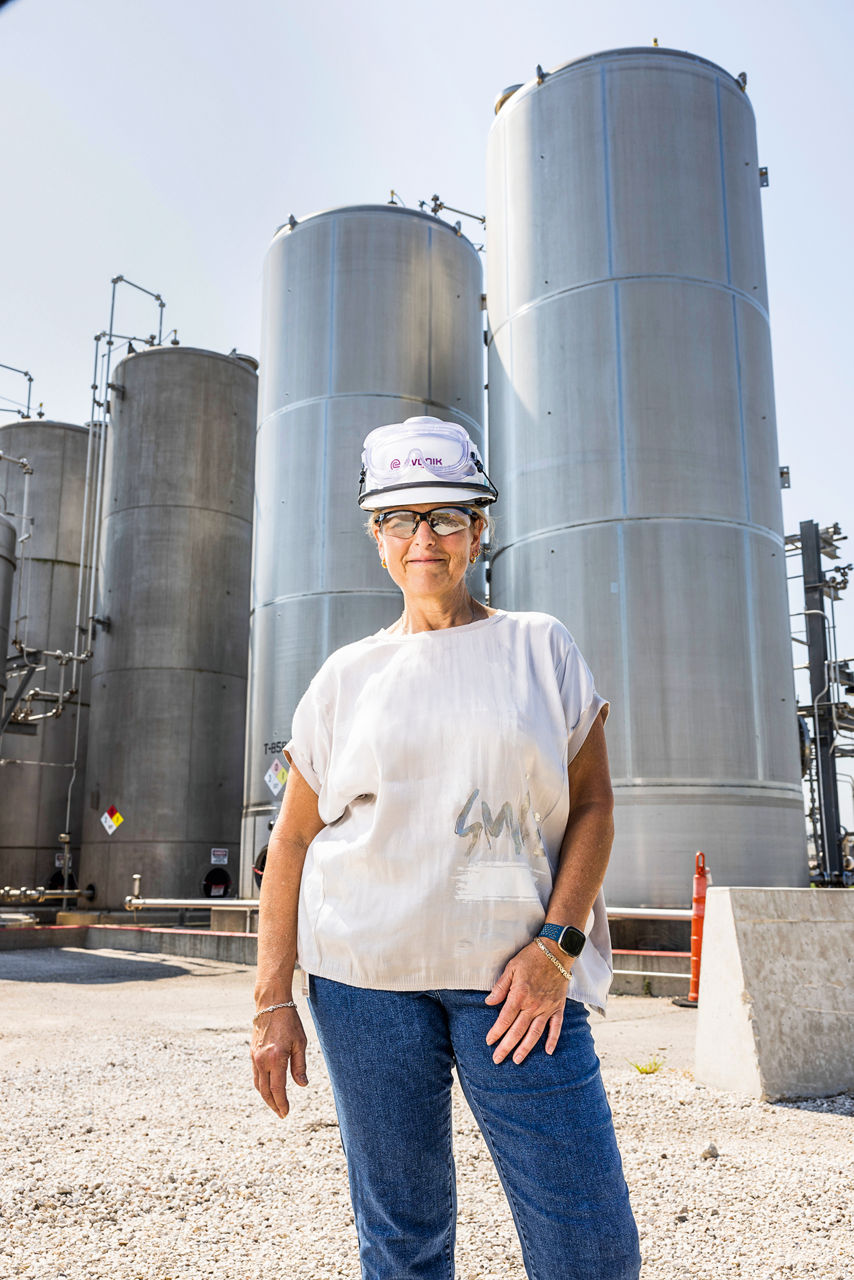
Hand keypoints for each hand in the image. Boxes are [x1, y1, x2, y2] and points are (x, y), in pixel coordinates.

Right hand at [251, 1006, 307, 1117]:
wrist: (271, 1005)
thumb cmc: (289, 1022)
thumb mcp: (300, 1042)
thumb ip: (299, 1065)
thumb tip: (302, 1085)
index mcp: (276, 1058)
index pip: (277, 1089)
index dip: (282, 1103)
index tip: (286, 1113)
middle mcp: (263, 1060)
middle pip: (265, 1091)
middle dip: (273, 1104)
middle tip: (281, 1114)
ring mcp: (255, 1057)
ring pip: (258, 1085)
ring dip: (266, 1097)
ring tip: (275, 1104)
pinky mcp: (252, 1054)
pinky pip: (256, 1075)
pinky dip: (261, 1085)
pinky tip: (268, 1088)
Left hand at [484, 941, 568, 1063]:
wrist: (556, 950)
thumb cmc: (531, 957)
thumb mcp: (511, 967)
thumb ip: (500, 987)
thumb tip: (489, 1002)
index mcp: (520, 995)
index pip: (505, 1019)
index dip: (496, 1032)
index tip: (489, 1042)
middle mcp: (533, 1005)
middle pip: (518, 1030)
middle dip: (506, 1046)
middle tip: (497, 1060)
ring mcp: (547, 1007)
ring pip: (535, 1033)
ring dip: (526, 1048)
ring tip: (517, 1060)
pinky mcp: (558, 1006)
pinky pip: (556, 1026)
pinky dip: (553, 1039)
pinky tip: (548, 1051)